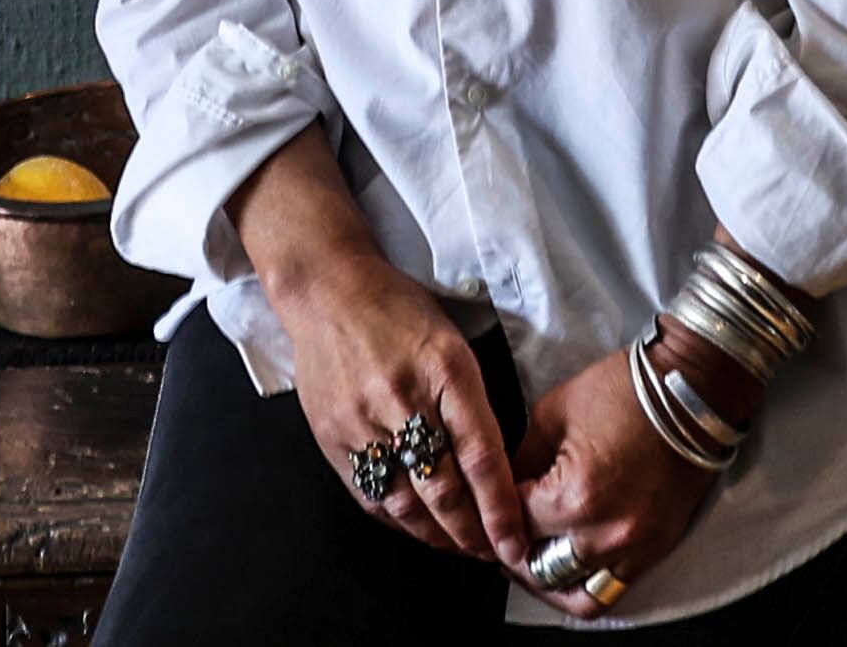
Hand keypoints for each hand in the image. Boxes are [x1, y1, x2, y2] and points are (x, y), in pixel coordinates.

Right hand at [230, 135, 526, 567]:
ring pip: (406, 501)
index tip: (517, 543)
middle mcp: (402, 397)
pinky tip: (419, 528)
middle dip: (473, 533)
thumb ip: (472, 406)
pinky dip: (400, 521)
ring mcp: (362, 420)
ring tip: (461, 548)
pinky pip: (371, 496)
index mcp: (444, 368)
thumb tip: (495, 474)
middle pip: (443, 487)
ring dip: (438, 535)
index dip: (501, 508)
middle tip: (494, 554)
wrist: (328, 291)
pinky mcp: (332, 436)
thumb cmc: (400, 312)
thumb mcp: (453, 344)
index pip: (480, 455)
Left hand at [513, 335, 742, 611]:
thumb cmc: (623, 391)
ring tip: (533, 562)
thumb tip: (506, 488)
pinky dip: (586, 584)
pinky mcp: (656, 549)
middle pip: (538, 568)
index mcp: (570, 497)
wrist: (691, 388)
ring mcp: (633, 548)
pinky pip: (612, 591)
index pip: (513, 525)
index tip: (489, 507)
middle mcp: (602, 535)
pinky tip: (571, 566)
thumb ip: (521, 459)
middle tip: (503, 538)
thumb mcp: (552, 413)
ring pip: (574, 593)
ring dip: (548, 580)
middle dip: (515, 553)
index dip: (494, 515)